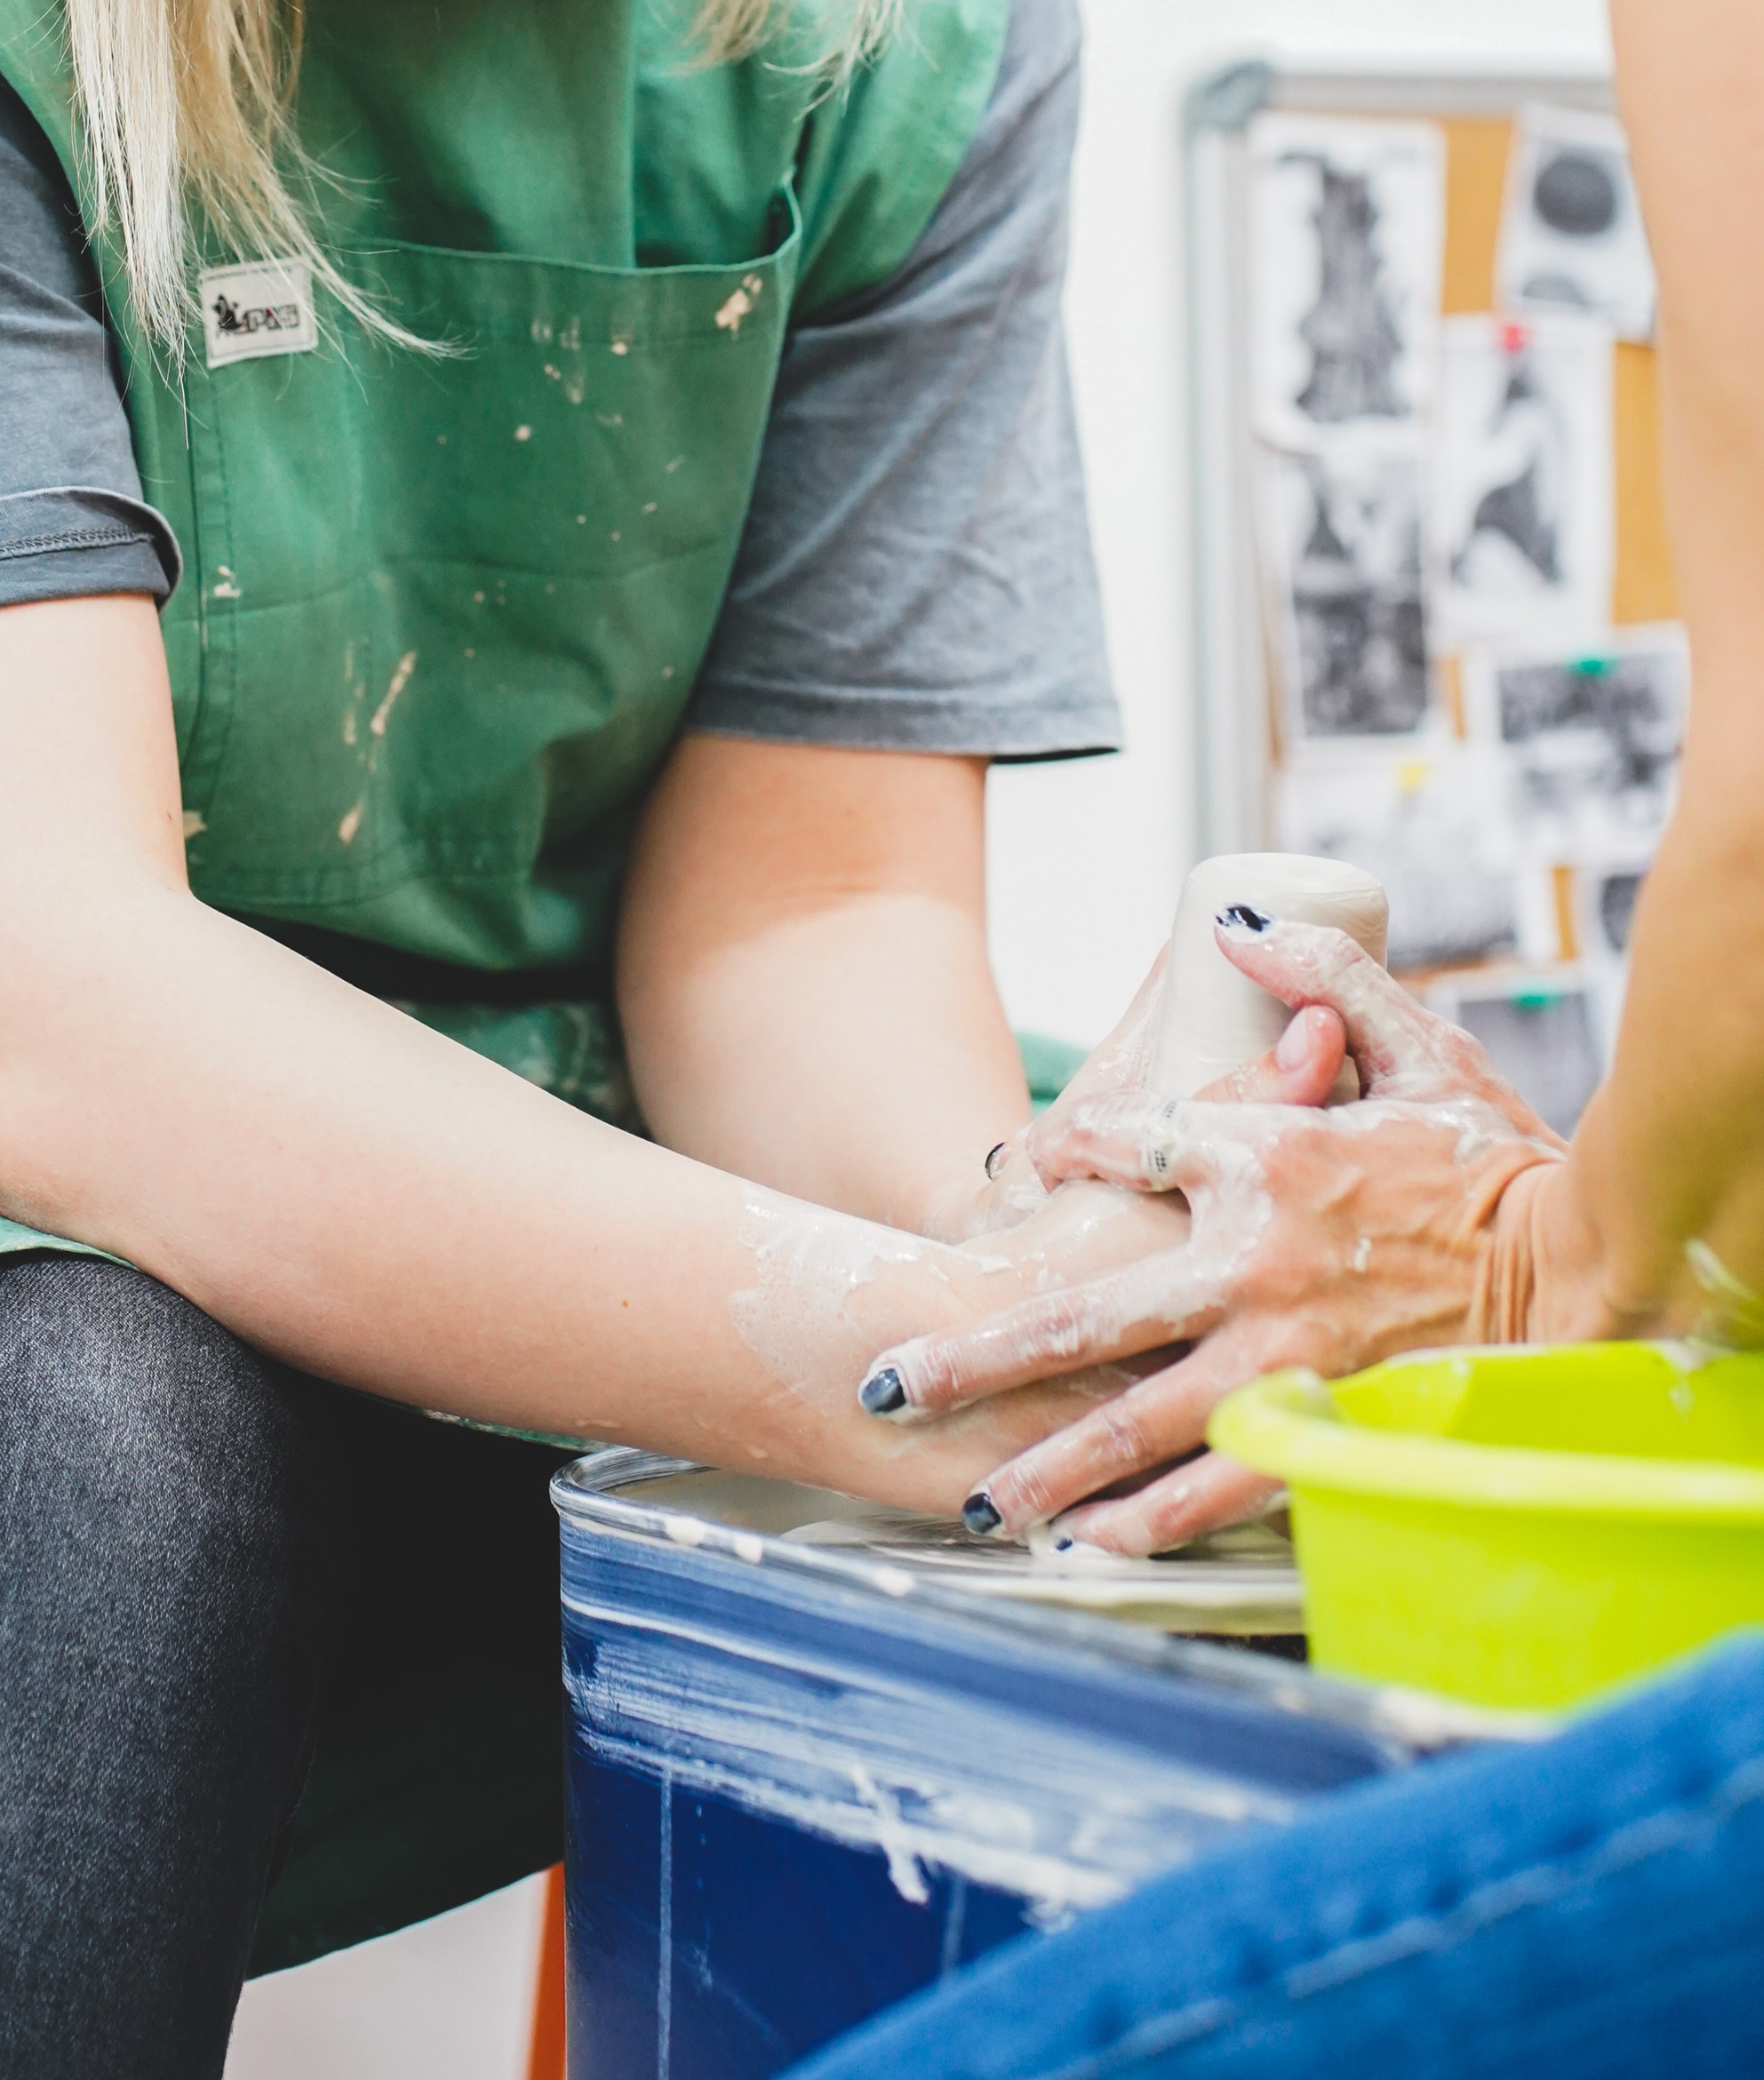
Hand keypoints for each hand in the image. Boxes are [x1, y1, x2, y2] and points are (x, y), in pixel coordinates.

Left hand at [869, 914, 1566, 1551]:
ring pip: (1135, 1425)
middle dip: (977, 1356)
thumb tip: (1240, 925)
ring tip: (973, 1497)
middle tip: (890, 1379)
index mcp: (1265, 1158)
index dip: (1064, 1148)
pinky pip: (1218, 1486)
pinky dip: (1151, 1522)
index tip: (1025, 1161)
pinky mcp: (1325, 1423)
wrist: (1583, 1269)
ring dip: (1046, 1466)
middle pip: (1083, 1317)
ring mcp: (1282, 1358)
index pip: (1124, 1144)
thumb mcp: (1412, 1041)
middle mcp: (1250, 1265)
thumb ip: (1327, 973)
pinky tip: (1091, 1547)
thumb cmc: (1494, 1158)